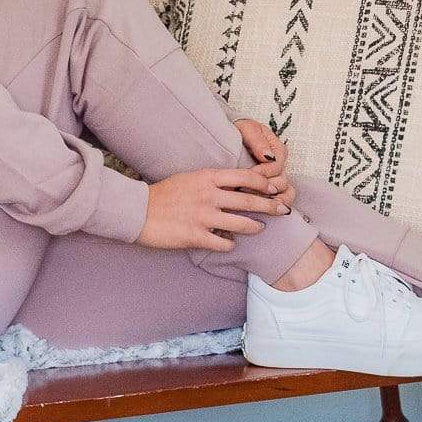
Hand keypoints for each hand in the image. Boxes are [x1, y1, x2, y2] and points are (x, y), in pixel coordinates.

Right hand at [136, 165, 294, 251]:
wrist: (138, 211)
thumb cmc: (163, 194)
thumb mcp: (189, 178)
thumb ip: (211, 181)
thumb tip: (234, 185)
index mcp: (207, 177)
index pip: (245, 176)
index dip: (264, 182)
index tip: (274, 188)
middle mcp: (208, 195)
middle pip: (249, 200)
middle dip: (270, 206)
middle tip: (283, 210)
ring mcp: (203, 216)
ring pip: (242, 223)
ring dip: (255, 227)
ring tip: (260, 228)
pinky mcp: (196, 236)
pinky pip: (224, 243)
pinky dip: (230, 244)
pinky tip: (230, 244)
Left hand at [232, 117, 295, 210]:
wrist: (229, 137)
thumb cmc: (239, 131)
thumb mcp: (247, 128)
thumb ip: (257, 140)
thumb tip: (267, 155)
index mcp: (277, 150)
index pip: (277, 165)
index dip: (265, 171)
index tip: (250, 172)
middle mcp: (279, 166)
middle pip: (282, 182)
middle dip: (266, 187)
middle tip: (248, 191)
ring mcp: (276, 179)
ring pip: (286, 194)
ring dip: (273, 200)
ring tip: (258, 204)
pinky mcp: (270, 190)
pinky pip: (281, 201)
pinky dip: (275, 206)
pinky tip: (264, 212)